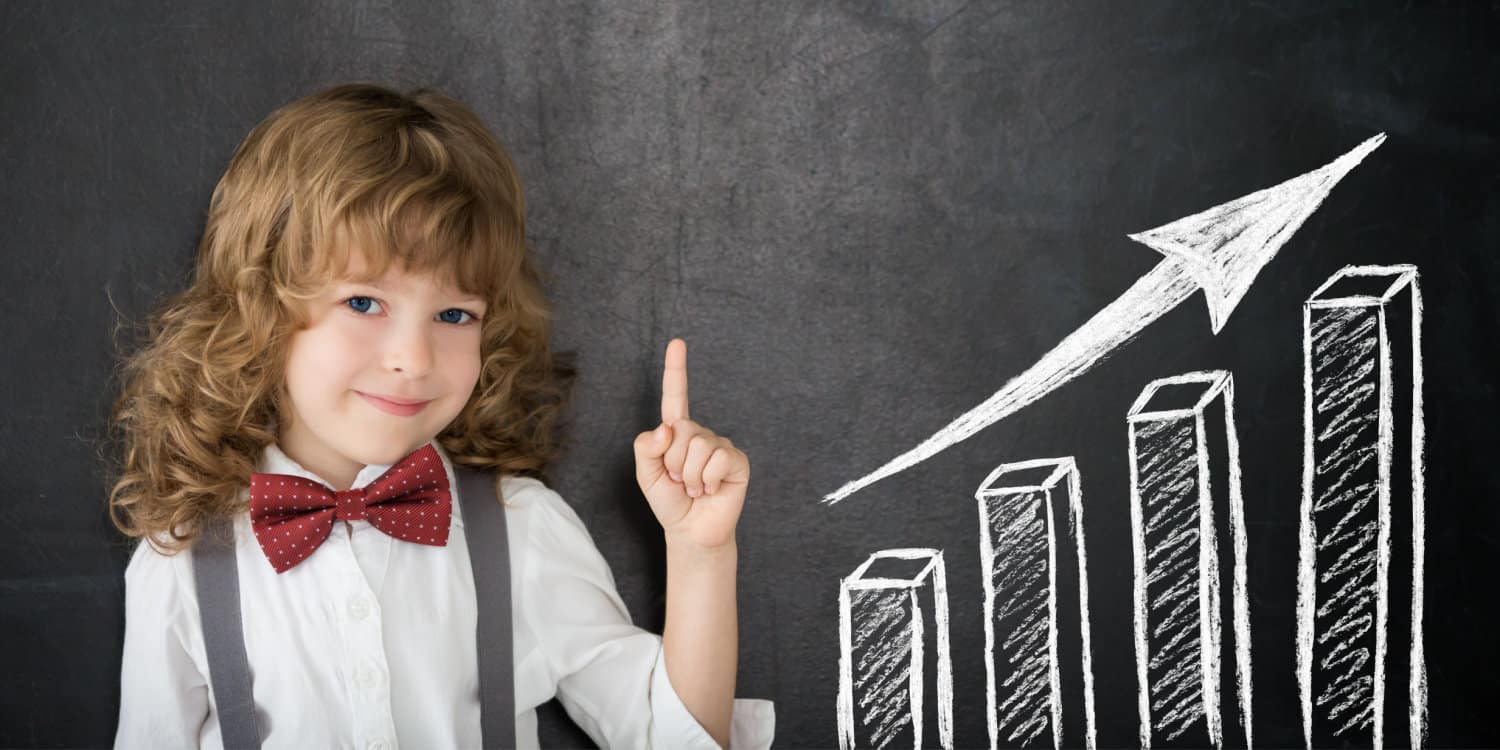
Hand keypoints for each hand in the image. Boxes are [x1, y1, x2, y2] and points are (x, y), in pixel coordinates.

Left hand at [632, 338, 749, 550]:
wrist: (691, 531)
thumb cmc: (670, 501)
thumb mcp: (645, 475)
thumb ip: (645, 448)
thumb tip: (666, 428)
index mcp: (677, 433)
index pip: (676, 396)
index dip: (676, 369)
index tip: (677, 343)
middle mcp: (700, 434)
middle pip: (681, 431)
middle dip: (672, 462)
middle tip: (680, 481)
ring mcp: (721, 446)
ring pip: (697, 447)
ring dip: (689, 475)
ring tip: (695, 488)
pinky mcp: (736, 461)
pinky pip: (716, 459)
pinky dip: (707, 480)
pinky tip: (710, 489)